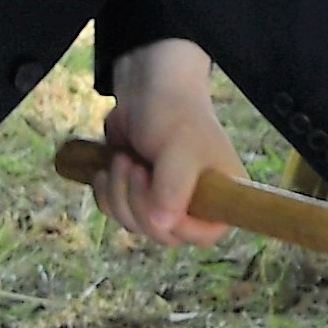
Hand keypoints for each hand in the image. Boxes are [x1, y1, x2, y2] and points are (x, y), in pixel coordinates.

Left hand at [95, 42, 244, 246]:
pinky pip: (115, 213)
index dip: (177, 225)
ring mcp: (163, 203)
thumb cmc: (175, 116)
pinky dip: (106, 192)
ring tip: (125, 159)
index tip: (158, 194)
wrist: (146, 92)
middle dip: (139, 202)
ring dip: (119, 192)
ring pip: (134, 225)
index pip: (204, 235)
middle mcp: (196, 205)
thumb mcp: (180, 150)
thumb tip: (163, 227)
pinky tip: (111, 167)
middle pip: (163, 234)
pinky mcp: (136, 197)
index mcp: (221, 197)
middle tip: (136, 167)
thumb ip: (174, 189)